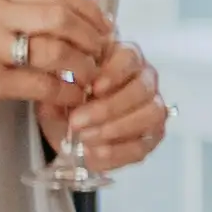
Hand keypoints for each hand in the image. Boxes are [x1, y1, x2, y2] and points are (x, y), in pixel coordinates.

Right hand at [0, 0, 115, 131]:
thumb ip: (12, 9)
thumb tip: (66, 17)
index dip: (86, 9)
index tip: (103, 23)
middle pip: (60, 17)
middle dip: (90, 36)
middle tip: (102, 50)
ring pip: (56, 50)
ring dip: (82, 65)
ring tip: (90, 75)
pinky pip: (41, 84)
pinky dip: (64, 91)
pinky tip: (72, 95)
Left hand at [52, 35, 170, 180]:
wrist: (66, 126)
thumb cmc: (67, 97)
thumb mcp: (58, 86)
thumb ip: (62, 84)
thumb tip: (68, 90)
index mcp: (123, 58)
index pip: (130, 58)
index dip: (114, 73)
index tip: (92, 88)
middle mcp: (145, 79)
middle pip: (142, 88)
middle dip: (109, 107)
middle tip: (76, 121)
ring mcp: (153, 107)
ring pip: (151, 115)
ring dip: (116, 129)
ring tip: (84, 138)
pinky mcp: (152, 136)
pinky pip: (143, 145)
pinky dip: (117, 152)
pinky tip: (93, 153)